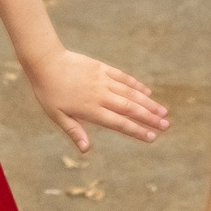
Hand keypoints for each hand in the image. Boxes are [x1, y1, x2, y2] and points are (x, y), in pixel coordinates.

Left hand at [24, 46, 169, 151]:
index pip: (119, 123)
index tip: (152, 137)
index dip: (137, 131)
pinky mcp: (101, 68)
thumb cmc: (48, 91)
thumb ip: (74, 131)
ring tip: (163, 111)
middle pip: (130, 108)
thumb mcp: (56, 115)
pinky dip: (136, 84)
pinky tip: (146, 91)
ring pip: (130, 93)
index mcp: (91, 109)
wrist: (45, 61)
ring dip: (147, 102)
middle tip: (166, 125)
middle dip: (149, 118)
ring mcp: (103, 80)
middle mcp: (101, 95)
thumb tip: (86, 150)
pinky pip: (122, 77)